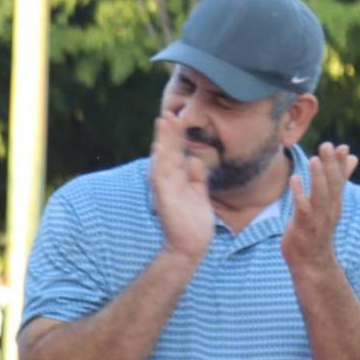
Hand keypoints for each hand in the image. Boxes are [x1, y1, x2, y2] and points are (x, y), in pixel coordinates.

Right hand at [148, 115, 213, 263]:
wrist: (191, 246)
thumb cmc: (194, 223)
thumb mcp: (199, 194)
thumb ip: (197, 177)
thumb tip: (195, 159)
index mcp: (176, 180)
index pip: (175, 154)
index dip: (175, 136)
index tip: (178, 118)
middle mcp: (168, 183)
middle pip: (167, 152)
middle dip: (168, 133)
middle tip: (168, 113)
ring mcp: (165, 190)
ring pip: (163, 160)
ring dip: (163, 141)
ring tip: (164, 122)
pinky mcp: (164, 199)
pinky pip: (161, 178)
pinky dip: (160, 163)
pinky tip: (160, 149)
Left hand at [284, 141, 356, 277]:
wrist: (312, 262)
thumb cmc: (317, 230)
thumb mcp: (329, 204)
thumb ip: (338, 182)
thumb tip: (352, 158)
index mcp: (335, 203)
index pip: (340, 180)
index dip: (340, 164)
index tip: (342, 147)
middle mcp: (329, 209)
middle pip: (332, 184)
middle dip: (330, 165)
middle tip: (327, 145)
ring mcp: (318, 218)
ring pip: (321, 194)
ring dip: (318, 176)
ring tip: (314, 159)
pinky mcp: (304, 226)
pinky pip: (303, 207)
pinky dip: (300, 193)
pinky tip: (294, 179)